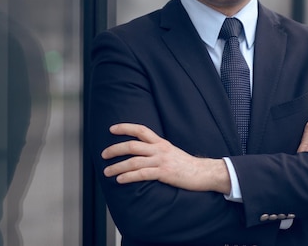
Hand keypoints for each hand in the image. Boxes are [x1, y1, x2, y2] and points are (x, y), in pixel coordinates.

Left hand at [101, 123, 229, 193]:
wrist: (204, 173)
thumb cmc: (186, 165)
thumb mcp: (171, 151)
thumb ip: (156, 149)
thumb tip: (141, 151)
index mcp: (160, 142)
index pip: (140, 130)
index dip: (125, 128)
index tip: (111, 129)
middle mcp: (159, 149)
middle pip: (132, 146)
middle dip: (115, 149)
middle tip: (104, 154)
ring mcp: (161, 161)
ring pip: (133, 161)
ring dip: (117, 167)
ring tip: (107, 171)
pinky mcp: (164, 173)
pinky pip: (142, 174)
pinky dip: (128, 177)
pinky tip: (120, 180)